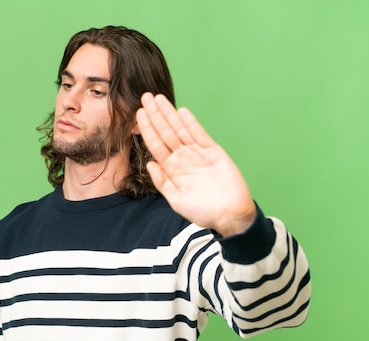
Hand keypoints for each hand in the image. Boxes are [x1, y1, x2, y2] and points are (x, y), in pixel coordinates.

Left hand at [136, 93, 255, 236]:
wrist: (230, 215)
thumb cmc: (203, 211)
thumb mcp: (176, 199)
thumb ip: (162, 181)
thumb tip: (149, 164)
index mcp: (172, 169)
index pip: (156, 144)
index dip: (147, 129)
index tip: (139, 113)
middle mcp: (183, 158)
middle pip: (166, 132)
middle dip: (155, 115)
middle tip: (145, 96)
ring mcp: (197, 154)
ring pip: (180, 129)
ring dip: (170, 114)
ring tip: (159, 99)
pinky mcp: (214, 151)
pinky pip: (200, 134)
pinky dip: (191, 123)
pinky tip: (181, 111)